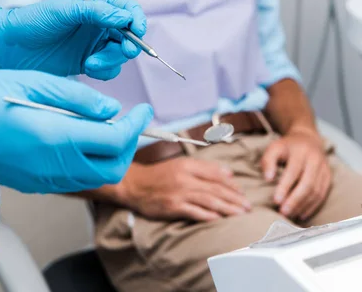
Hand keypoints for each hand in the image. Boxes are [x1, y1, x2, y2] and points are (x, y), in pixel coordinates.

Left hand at [0, 0, 146, 79]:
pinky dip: (104, 71)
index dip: (137, 19)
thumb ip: (95, 12)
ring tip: (91, 63)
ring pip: (120, 55)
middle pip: (129, 35)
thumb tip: (125, 18)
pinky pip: (109, 70)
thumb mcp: (64, 11)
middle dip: (129, 44)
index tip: (138, 30)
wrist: (8, 47)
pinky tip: (88, 69)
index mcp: (96, 6)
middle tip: (125, 51)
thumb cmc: (32, 22)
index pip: (127, 10)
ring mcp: (94, 45)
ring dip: (112, 60)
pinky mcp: (88, 63)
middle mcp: (99, 25)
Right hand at [0, 69, 152, 193]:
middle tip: (131, 120)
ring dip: (111, 155)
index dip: (138, 125)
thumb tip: (111, 108)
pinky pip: (74, 179)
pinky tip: (81, 139)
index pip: (117, 140)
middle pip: (113, 168)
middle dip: (130, 145)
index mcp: (59, 137)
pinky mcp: (33, 183)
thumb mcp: (34, 83)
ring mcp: (43, 179)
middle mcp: (55, 165)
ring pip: (95, 178)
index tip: (145, 109)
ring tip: (107, 126)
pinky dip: (89, 162)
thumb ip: (77, 98)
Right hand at [121, 157, 250, 220]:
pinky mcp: (173, 207)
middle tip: (248, 206)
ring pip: (209, 200)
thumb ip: (204, 168)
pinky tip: (220, 220)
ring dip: (227, 208)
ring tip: (240, 214)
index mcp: (188, 165)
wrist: (135, 185)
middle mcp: (185, 178)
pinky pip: (195, 212)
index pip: (216, 174)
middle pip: (216, 188)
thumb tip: (228, 172)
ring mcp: (179, 193)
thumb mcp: (181, 165)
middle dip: (234, 198)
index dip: (232, 184)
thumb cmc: (159, 175)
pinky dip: (209, 216)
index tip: (243, 193)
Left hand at [261, 129, 331, 220]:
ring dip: (303, 206)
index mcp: (300, 151)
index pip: (293, 171)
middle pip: (307, 184)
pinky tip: (301, 214)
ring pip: (316, 192)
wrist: (308, 139)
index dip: (284, 187)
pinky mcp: (328, 177)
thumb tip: (268, 178)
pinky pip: (322, 195)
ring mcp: (323, 169)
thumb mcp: (274, 147)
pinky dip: (312, 206)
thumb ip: (268, 161)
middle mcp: (315, 160)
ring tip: (290, 215)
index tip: (276, 201)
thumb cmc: (287, 147)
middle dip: (295, 201)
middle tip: (283, 212)